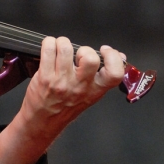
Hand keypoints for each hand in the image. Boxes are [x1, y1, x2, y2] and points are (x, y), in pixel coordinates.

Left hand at [0, 36, 123, 163]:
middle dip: (84, 48)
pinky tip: (49, 47)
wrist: (43, 120)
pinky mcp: (45, 77)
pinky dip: (48, 43)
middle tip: (78, 53)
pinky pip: (48, 51)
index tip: (105, 50)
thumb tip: (120, 56)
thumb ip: (103, 77)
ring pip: (66, 49)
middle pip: (90, 59)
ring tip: (61, 47)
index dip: (113, 57)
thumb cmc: (65, 107)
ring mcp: (62, 81)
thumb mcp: (90, 94)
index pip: (114, 73)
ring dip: (63, 42)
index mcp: (95, 90)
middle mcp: (80, 86)